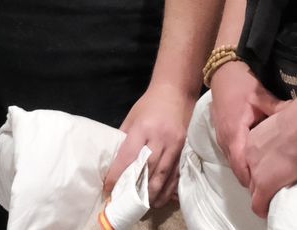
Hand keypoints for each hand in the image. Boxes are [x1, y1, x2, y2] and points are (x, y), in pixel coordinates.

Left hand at [103, 80, 190, 206]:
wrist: (177, 91)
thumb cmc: (150, 104)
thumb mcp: (132, 118)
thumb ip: (125, 139)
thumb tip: (115, 163)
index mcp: (143, 128)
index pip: (129, 157)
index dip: (118, 175)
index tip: (109, 188)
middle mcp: (161, 138)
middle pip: (148, 169)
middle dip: (136, 189)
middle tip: (126, 202)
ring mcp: (176, 144)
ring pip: (164, 175)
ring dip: (153, 194)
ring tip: (144, 206)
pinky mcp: (187, 149)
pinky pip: (178, 174)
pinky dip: (169, 188)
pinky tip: (162, 198)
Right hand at [209, 60, 280, 186]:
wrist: (223, 72)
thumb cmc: (241, 83)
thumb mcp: (261, 96)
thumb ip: (277, 110)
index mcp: (234, 131)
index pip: (240, 164)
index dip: (251, 178)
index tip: (265, 188)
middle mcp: (224, 138)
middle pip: (236, 167)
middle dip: (250, 179)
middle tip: (269, 188)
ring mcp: (221, 137)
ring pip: (233, 162)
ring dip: (246, 171)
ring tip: (265, 179)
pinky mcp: (222, 134)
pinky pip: (231, 154)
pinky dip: (242, 161)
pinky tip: (256, 163)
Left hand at [244, 100, 296, 216]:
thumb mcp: (282, 112)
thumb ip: (280, 115)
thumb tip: (290, 110)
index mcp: (252, 139)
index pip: (251, 159)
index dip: (260, 166)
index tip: (270, 168)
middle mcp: (249, 155)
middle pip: (249, 175)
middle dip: (258, 180)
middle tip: (272, 183)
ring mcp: (256, 171)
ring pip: (253, 190)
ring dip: (261, 194)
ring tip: (272, 196)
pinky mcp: (264, 184)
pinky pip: (258, 203)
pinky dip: (262, 209)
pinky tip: (268, 210)